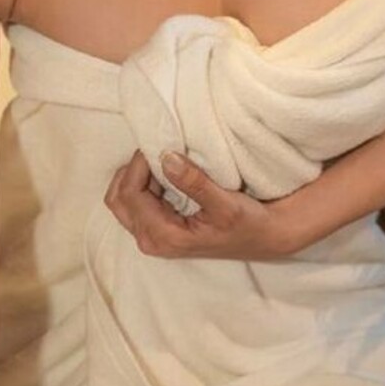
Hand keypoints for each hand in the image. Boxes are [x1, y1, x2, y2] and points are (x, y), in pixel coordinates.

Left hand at [103, 149, 304, 261]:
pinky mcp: (160, 229)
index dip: (138, 165)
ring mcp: (154, 236)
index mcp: (163, 236)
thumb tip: (165, 158)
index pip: (130, 194)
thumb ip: (194, 182)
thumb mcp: (225, 203)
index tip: (159, 145)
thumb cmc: (248, 223)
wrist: (266, 237)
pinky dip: (143, 183)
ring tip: (161, 160)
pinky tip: (164, 172)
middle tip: (156, 152)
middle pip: (118, 199)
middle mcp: (152, 240)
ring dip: (136, 176)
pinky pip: (136, 203)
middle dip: (131, 171)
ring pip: (123, 200)